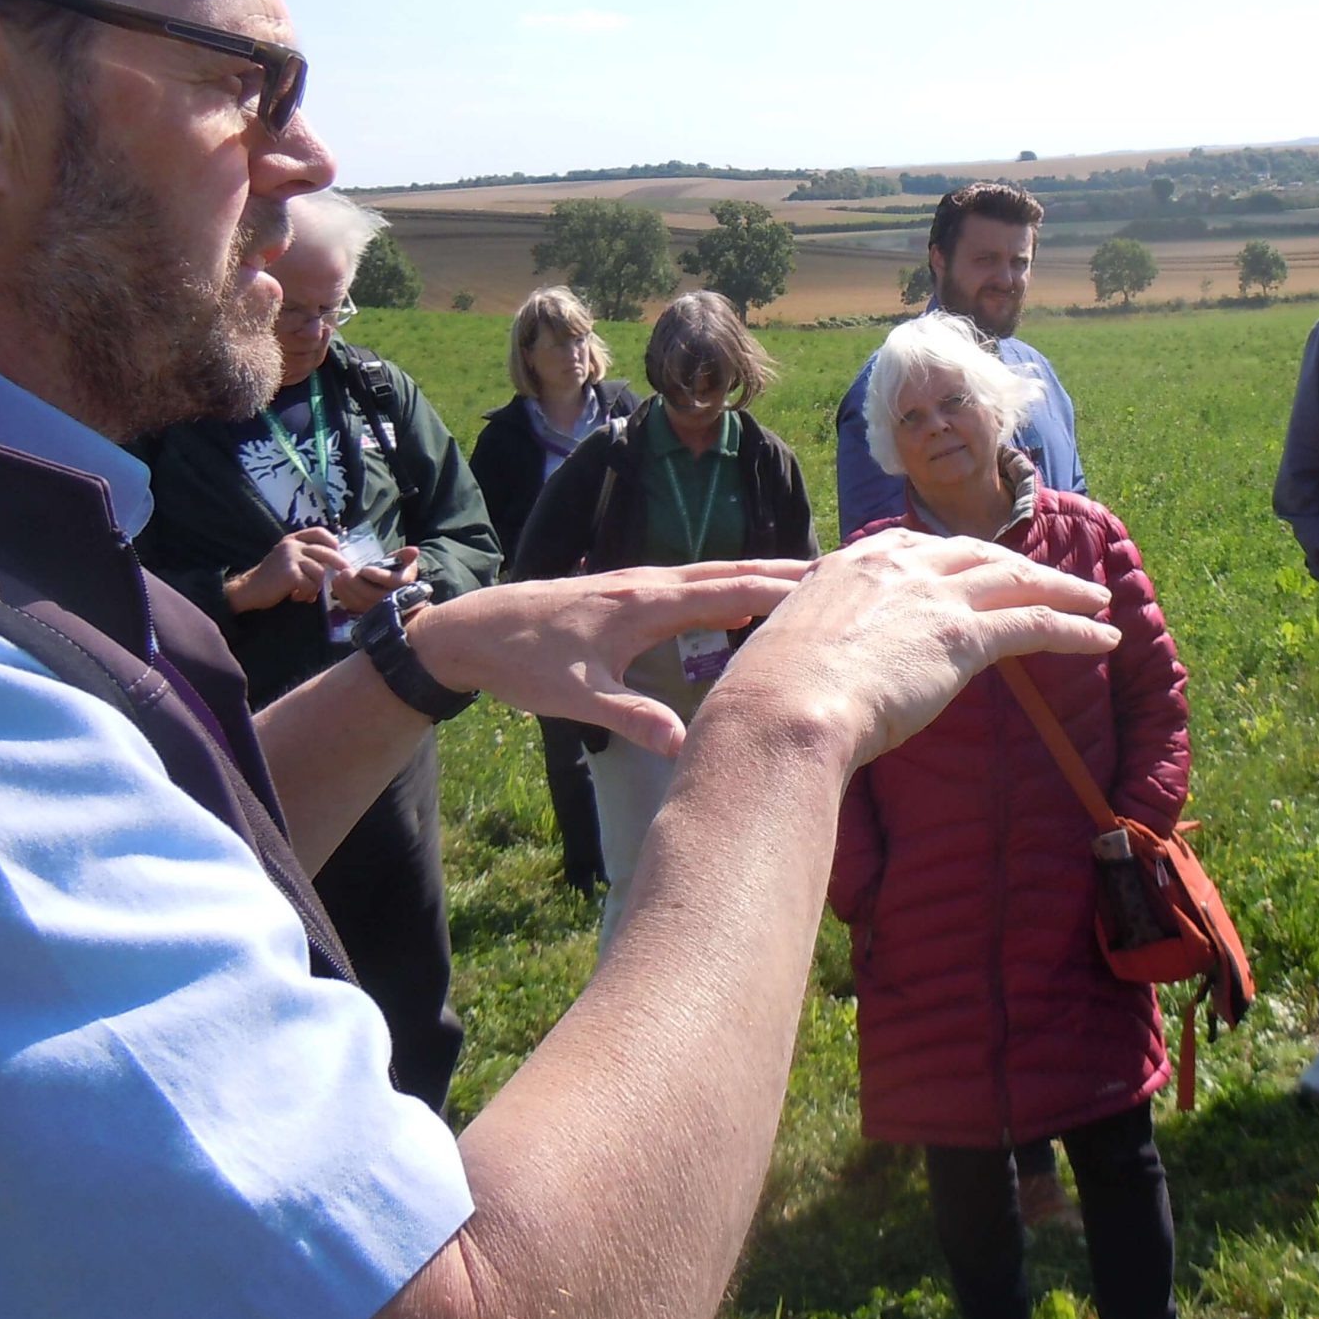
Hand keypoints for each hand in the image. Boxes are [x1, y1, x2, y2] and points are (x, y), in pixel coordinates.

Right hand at [226, 527, 349, 612]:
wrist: (248, 590)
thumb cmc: (270, 579)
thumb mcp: (287, 559)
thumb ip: (305, 556)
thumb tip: (333, 563)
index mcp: (292, 539)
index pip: (318, 532)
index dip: (332, 541)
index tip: (338, 551)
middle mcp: (292, 545)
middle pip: (325, 552)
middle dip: (339, 563)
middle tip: (346, 572)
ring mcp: (291, 558)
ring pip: (319, 572)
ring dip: (316, 587)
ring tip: (305, 593)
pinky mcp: (290, 573)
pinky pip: (311, 584)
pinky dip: (307, 594)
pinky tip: (296, 596)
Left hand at [333, 545, 420, 612]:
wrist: (392, 588)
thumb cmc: (396, 570)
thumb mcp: (402, 560)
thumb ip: (405, 555)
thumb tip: (414, 550)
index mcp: (404, 585)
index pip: (392, 582)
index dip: (377, 576)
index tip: (364, 569)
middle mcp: (393, 599)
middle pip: (373, 595)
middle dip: (357, 584)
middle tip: (345, 572)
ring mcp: (379, 608)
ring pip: (361, 603)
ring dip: (347, 590)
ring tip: (339, 576)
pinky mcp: (366, 612)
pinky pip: (353, 607)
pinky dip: (343, 596)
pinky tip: (337, 584)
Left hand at [412, 560, 812, 753]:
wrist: (475, 629)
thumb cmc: (524, 663)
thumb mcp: (576, 699)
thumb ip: (632, 718)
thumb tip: (686, 746)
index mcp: (646, 604)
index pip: (728, 591)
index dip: (779, 591)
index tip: (829, 592)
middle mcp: (650, 583)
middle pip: (730, 571)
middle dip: (785, 573)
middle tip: (843, 574)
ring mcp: (640, 583)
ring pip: (713, 573)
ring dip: (761, 574)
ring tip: (810, 581)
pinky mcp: (630, 591)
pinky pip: (695, 581)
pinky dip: (730, 582)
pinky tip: (743, 596)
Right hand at [710, 530, 1120, 768]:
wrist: (785, 706)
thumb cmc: (770, 695)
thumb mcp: (788, 646)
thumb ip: (816, 640)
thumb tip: (813, 668)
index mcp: (852, 562)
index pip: (920, 548)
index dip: (959, 559)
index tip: (980, 568)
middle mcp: (898, 566)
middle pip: (977, 554)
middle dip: (1020, 566)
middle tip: (1054, 579)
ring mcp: (934, 596)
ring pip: (1016, 580)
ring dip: (1064, 589)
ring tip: (1098, 601)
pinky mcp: (963, 635)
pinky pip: (1034, 624)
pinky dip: (1075, 629)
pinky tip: (1104, 639)